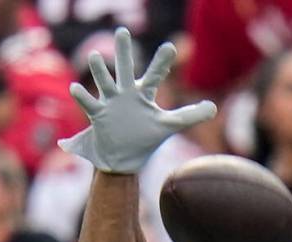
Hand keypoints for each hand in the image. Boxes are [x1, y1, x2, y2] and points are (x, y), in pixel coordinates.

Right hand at [59, 26, 216, 172]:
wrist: (123, 158)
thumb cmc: (145, 138)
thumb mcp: (169, 126)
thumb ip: (191, 115)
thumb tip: (215, 107)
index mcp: (143, 95)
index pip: (155, 76)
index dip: (162, 63)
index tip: (171, 47)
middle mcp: (126, 94)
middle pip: (125, 70)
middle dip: (125, 52)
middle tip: (123, 32)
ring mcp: (110, 103)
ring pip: (105, 84)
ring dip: (100, 71)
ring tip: (96, 56)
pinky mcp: (99, 117)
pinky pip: (89, 104)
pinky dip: (82, 97)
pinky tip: (76, 87)